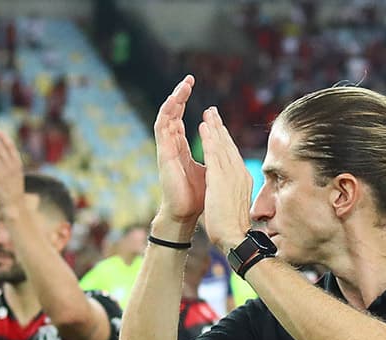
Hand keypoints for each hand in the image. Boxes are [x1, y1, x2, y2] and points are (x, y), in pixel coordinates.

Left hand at [0, 129, 25, 210]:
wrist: (14, 205)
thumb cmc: (13, 188)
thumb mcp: (17, 174)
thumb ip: (12, 162)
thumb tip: (6, 149)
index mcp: (18, 165)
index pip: (11, 148)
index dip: (4, 138)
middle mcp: (11, 168)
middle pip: (0, 148)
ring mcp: (2, 174)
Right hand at [152, 75, 205, 230]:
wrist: (187, 214)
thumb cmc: (199, 197)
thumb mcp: (210, 171)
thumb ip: (213, 156)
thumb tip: (223, 147)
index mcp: (181, 149)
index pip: (183, 122)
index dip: (188, 106)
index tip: (198, 92)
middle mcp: (172, 146)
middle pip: (173, 114)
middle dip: (180, 96)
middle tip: (189, 79)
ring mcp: (166, 149)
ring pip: (166, 117)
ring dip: (173, 100)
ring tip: (182, 85)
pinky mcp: (163, 154)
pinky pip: (162, 128)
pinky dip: (168, 114)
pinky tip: (174, 102)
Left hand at [199, 106, 253, 251]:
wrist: (234, 238)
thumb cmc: (232, 226)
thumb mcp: (235, 203)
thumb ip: (233, 191)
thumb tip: (231, 189)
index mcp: (242, 179)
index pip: (233, 155)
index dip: (225, 139)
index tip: (219, 128)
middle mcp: (239, 174)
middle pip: (229, 146)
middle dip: (220, 128)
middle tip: (212, 111)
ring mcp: (231, 175)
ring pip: (222, 146)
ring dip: (214, 128)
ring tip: (207, 113)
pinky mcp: (221, 179)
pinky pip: (214, 154)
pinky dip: (209, 139)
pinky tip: (203, 127)